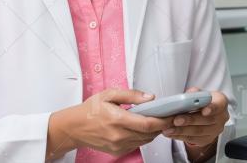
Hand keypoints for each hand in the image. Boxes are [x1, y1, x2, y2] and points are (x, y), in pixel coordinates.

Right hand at [51, 88, 174, 157]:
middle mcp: (118, 135)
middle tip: (169, 116)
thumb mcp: (109, 94)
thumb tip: (150, 97)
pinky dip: (144, 137)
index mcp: (117, 119)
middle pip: (149, 133)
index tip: (172, 115)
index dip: (163, 120)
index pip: (147, 124)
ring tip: (157, 120)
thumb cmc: (91, 110)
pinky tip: (142, 128)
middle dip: (162, 125)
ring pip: (145, 140)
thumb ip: (131, 95)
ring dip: (154, 131)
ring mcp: (118, 145)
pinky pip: (137, 144)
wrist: (74, 128)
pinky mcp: (117, 151)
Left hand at [162, 87, 228, 147]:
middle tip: (176, 120)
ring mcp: (215, 130)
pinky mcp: (206, 139)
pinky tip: (171, 133)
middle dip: (189, 121)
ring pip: (198, 132)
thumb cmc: (204, 101)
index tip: (204, 111)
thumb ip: (195, 93)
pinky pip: (193, 139)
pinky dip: (180, 136)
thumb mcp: (201, 93)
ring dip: (181, 131)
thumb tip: (188, 94)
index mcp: (221, 103)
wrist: (208, 113)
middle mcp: (221, 118)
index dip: (212, 108)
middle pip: (206, 120)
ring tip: (168, 129)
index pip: (218, 105)